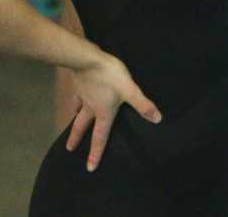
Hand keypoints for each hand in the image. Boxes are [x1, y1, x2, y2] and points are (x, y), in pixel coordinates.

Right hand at [65, 51, 161, 171]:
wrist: (87, 59)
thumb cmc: (110, 76)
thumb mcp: (130, 90)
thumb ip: (143, 105)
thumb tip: (157, 119)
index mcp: (103, 112)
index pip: (100, 136)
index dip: (96, 153)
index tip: (90, 167)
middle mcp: (90, 107)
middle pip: (82, 126)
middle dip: (76, 139)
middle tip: (69, 149)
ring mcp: (82, 95)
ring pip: (76, 111)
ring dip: (73, 121)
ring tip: (69, 125)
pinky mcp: (78, 83)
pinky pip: (76, 96)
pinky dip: (74, 101)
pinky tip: (75, 99)